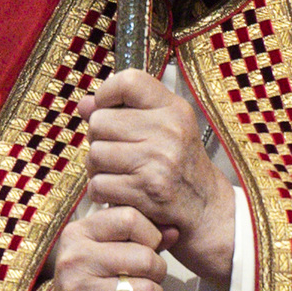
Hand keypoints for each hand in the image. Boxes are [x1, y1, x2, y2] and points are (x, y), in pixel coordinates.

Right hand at [37, 205, 165, 290]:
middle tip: (150, 278)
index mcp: (78, 233)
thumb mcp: (104, 251)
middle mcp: (75, 258)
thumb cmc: (89, 284)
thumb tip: (174, 230)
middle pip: (144, 257)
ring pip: (147, 290)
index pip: (129, 218)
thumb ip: (140, 237)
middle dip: (158, 270)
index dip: (151, 233)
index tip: (149, 246)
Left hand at [78, 68, 235, 282]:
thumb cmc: (180, 165)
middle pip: (100, 121)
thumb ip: (125, 112)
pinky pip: (98, 184)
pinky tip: (118, 192)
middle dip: (99, 139)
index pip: (129, 81)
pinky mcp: (146, 191)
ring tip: (115, 172)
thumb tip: (85, 104)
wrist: (206, 210)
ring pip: (95, 154)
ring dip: (97, 168)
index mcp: (173, 109)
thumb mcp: (164, 129)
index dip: (107, 93)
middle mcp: (168, 130)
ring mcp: (157, 160)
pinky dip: (101, 192)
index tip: (107, 109)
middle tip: (114, 151)